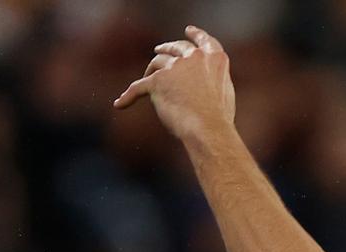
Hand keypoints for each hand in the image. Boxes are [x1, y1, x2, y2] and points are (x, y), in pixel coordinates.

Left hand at [114, 26, 235, 142]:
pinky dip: (128, 97)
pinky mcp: (156, 81)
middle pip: (176, 47)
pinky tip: (120, 104)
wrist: (208, 128)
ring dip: (151, 70)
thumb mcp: (225, 90)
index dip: (196, 34)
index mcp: (214, 58)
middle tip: (159, 51)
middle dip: (167, 48)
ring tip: (147, 77)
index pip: (204, 41)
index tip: (189, 30)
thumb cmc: (218, 117)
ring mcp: (174, 67)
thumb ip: (212, 78)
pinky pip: (137, 89)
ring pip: (157, 63)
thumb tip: (202, 81)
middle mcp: (194, 57)